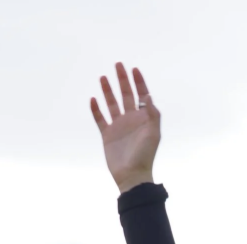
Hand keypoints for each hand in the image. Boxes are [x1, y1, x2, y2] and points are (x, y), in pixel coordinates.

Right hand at [90, 62, 160, 192]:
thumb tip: (147, 96)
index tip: (134, 69)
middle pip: (126, 95)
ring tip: (103, 77)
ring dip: (108, 91)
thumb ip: (152, 114)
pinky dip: (96, 110)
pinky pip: (100, 119)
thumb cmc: (145, 155)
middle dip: (123, 80)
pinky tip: (93, 99)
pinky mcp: (108, 135)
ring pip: (112, 104)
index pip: (141, 96)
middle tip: (118, 65)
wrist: (131, 175)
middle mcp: (131, 120)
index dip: (139, 82)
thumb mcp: (153, 133)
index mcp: (143, 119)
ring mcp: (118, 127)